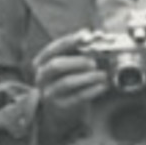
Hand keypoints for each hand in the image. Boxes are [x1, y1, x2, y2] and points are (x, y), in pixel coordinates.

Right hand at [33, 30, 109, 144]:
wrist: (61, 109)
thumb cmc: (67, 80)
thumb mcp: (68, 64)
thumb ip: (79, 50)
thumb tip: (97, 34)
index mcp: (42, 63)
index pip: (52, 49)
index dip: (69, 41)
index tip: (86, 35)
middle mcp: (42, 77)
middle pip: (55, 65)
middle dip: (77, 61)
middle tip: (93, 62)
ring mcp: (49, 93)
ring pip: (66, 82)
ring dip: (87, 77)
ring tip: (102, 75)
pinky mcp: (60, 106)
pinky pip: (77, 97)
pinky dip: (92, 90)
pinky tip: (103, 86)